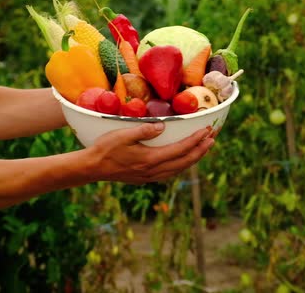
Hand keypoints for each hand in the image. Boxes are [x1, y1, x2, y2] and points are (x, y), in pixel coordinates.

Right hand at [87, 123, 213, 183]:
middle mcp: (154, 170)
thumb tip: (162, 126)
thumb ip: (143, 130)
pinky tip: (185, 159)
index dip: (196, 140)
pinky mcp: (146, 178)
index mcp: (151, 159)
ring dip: (194, 158)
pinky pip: (171, 172)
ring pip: (180, 169)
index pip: (181, 149)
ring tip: (205, 147)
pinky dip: (182, 165)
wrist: (91, 168)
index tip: (207, 131)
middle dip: (201, 149)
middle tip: (213, 138)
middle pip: (185, 161)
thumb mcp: (122, 135)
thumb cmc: (105, 148)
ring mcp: (151, 176)